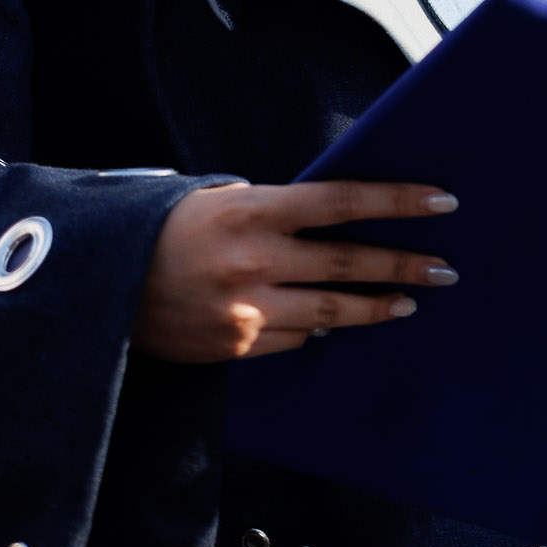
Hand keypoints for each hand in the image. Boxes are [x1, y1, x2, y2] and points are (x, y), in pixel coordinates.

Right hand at [134, 180, 459, 362]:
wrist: (100, 284)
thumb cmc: (167, 229)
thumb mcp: (219, 201)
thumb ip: (276, 209)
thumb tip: (337, 219)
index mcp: (253, 212)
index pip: (342, 202)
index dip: (397, 201)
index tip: (442, 201)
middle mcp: (254, 260)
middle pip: (348, 262)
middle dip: (404, 264)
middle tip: (445, 267)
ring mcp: (246, 309)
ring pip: (330, 312)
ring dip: (376, 306)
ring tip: (409, 302)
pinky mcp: (235, 346)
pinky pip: (292, 339)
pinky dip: (314, 330)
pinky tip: (333, 325)